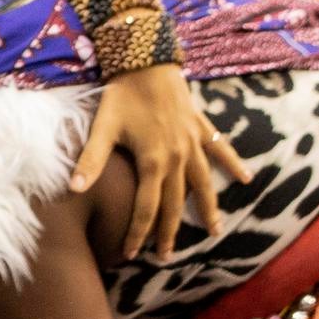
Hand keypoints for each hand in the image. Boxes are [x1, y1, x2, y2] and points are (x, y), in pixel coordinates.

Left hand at [72, 64, 247, 264]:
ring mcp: (193, 143)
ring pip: (204, 184)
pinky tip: (246, 179)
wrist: (146, 60)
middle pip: (175, 204)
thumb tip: (72, 189)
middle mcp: (177, 157)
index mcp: (152, 161)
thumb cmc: (121, 94)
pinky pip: (221, 149)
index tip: (129, 253)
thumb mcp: (102, 127)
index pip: (146, 208)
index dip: (138, 233)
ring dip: (208, 209)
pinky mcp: (201, 127)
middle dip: (169, 232)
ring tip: (213, 232)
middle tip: (165, 258)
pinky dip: (234, 164)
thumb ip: (90, 160)